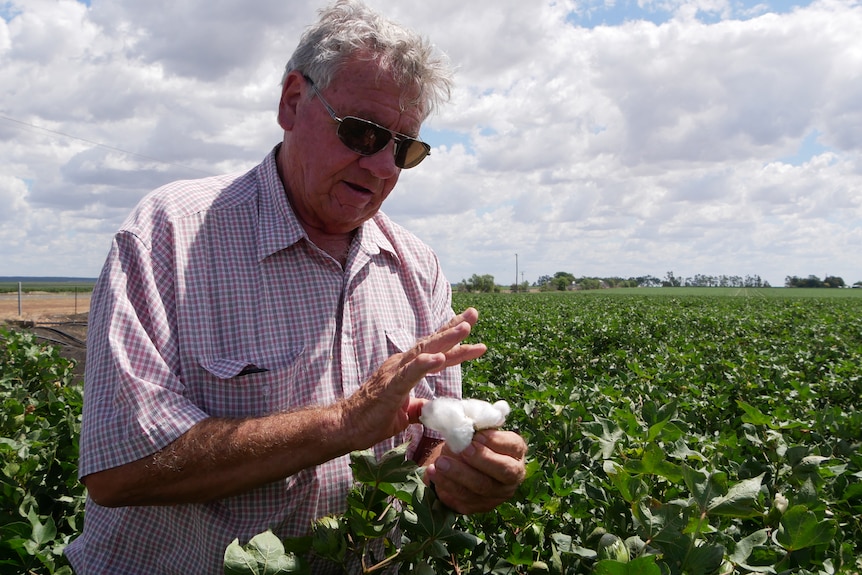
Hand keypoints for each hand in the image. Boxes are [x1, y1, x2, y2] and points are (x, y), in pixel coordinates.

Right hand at [340, 308, 486, 447]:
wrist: (345, 427)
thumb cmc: (371, 419)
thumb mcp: (405, 414)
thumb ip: (420, 408)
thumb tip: (435, 411)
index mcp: (406, 369)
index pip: (435, 352)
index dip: (455, 344)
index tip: (475, 337)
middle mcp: (401, 364)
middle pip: (432, 343)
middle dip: (454, 328)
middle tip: (474, 314)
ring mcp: (395, 372)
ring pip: (424, 351)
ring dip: (445, 339)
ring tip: (465, 328)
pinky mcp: (390, 386)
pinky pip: (409, 373)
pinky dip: (425, 364)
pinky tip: (439, 358)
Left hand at [425, 429, 526, 513]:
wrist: (459, 464)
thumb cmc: (471, 441)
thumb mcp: (475, 431)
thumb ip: (474, 427)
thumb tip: (463, 424)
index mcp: (515, 452)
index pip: (513, 446)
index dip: (496, 441)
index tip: (477, 436)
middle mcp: (512, 475)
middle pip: (504, 471)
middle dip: (482, 459)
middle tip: (463, 450)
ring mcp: (497, 494)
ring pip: (481, 487)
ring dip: (458, 474)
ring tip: (440, 463)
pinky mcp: (479, 506)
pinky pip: (463, 499)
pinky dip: (446, 485)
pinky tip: (433, 474)